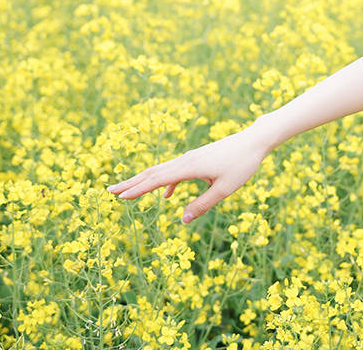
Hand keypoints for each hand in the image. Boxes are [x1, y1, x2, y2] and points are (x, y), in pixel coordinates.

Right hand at [105, 123, 275, 223]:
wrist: (254, 141)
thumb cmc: (242, 165)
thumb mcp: (225, 189)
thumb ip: (203, 205)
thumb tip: (183, 221)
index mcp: (189, 167)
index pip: (157, 180)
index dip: (137, 189)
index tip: (119, 197)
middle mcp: (185, 160)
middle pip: (152, 173)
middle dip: (131, 183)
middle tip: (109, 191)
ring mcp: (190, 158)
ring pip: (161, 171)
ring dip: (143, 181)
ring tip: (126, 191)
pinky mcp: (197, 159)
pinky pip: (175, 172)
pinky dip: (165, 183)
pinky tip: (165, 196)